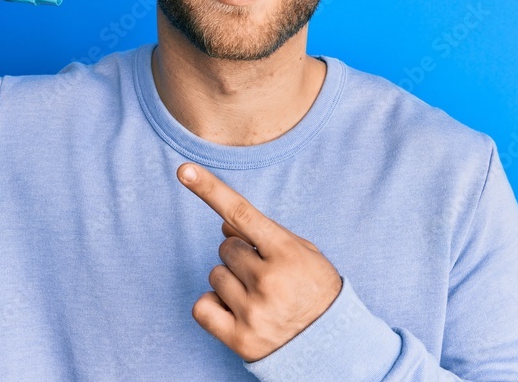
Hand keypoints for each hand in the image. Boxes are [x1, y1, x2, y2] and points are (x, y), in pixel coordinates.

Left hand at [177, 162, 343, 362]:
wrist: (333, 347)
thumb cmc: (316, 292)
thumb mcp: (303, 254)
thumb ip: (266, 235)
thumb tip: (225, 226)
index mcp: (287, 254)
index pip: (241, 213)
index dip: (210, 189)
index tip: (184, 171)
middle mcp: (268, 281)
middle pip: (225, 247)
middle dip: (241, 257)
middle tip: (266, 276)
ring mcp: (252, 311)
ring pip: (214, 275)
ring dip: (230, 282)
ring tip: (258, 297)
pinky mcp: (238, 338)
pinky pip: (202, 306)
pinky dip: (213, 306)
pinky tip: (237, 312)